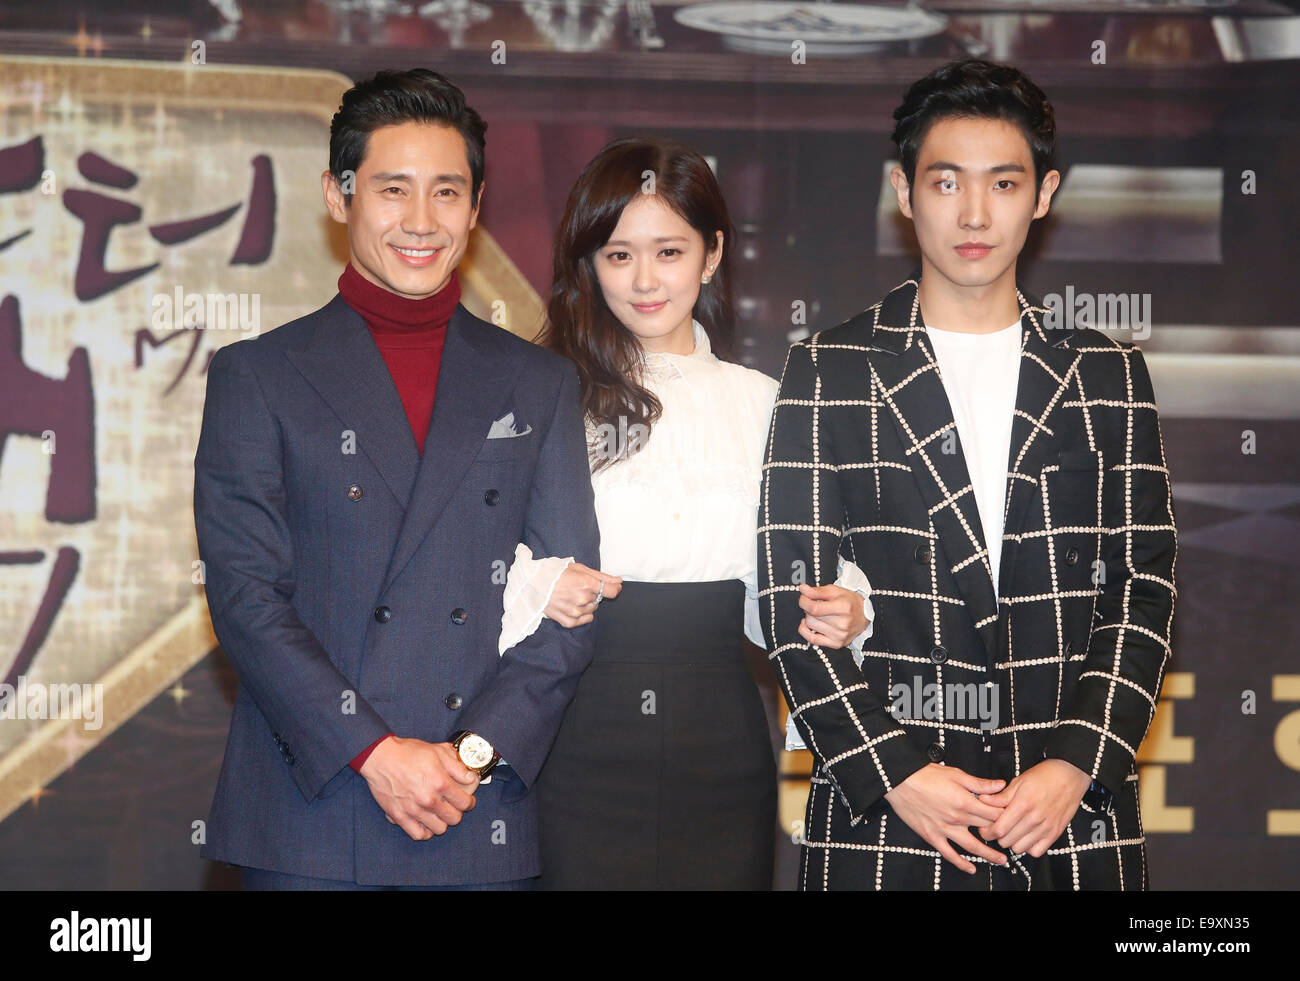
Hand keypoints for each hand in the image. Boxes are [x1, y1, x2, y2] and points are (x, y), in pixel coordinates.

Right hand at [359, 736, 479, 840]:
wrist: (380, 757)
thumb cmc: (408, 753)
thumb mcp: (437, 752)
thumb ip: (457, 767)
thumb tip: (471, 778)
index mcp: (440, 782)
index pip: (465, 803)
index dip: (470, 802)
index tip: (468, 800)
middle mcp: (429, 799)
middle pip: (455, 818)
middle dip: (457, 812)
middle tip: (453, 805)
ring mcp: (414, 810)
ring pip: (439, 829)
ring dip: (442, 821)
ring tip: (439, 813)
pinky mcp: (400, 817)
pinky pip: (419, 834)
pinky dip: (425, 831)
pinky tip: (426, 821)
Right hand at [543, 562, 621, 626]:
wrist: (533, 584)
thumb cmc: (556, 573)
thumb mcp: (580, 569)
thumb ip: (602, 576)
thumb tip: (619, 582)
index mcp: (586, 583)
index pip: (612, 591)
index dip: (613, 589)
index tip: (610, 587)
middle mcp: (582, 598)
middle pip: (599, 600)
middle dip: (593, 594)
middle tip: (577, 587)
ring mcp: (575, 611)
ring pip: (592, 610)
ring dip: (586, 604)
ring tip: (571, 595)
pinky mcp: (567, 620)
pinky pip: (584, 620)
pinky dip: (581, 614)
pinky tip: (571, 605)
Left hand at [796, 583, 870, 648]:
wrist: (863, 616)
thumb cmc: (849, 602)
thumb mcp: (835, 591)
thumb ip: (817, 591)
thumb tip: (802, 589)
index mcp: (843, 607)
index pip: (814, 608)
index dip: (804, 601)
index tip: (803, 597)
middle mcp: (842, 623)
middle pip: (811, 616)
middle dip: (809, 608)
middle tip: (816, 604)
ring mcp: (839, 635)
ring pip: (810, 626)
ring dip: (810, 618)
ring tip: (819, 614)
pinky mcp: (836, 644)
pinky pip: (812, 640)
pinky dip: (805, 631)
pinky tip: (809, 625)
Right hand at [884, 764, 1009, 873]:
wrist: (899, 781)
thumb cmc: (925, 775)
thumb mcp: (956, 774)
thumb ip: (979, 783)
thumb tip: (1000, 785)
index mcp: (965, 801)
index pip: (993, 813)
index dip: (1006, 816)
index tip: (1013, 818)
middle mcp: (957, 818)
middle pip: (986, 829)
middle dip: (1002, 835)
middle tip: (1012, 840)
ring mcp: (945, 829)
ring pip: (972, 846)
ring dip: (989, 855)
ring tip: (1002, 860)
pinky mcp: (932, 836)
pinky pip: (949, 853)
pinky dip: (961, 863)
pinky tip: (971, 868)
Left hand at [976, 758, 1091, 856]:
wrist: (1069, 776)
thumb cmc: (1044, 776)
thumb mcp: (1018, 781)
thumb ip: (1001, 796)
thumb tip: (982, 800)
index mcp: (1023, 805)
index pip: (999, 829)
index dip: (987, 832)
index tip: (984, 828)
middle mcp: (1034, 819)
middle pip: (1006, 841)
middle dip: (997, 836)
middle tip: (996, 828)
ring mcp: (1046, 828)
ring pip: (1020, 848)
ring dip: (1011, 842)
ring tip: (1011, 831)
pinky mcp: (1055, 833)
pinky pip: (1036, 851)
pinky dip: (1028, 847)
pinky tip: (1025, 836)